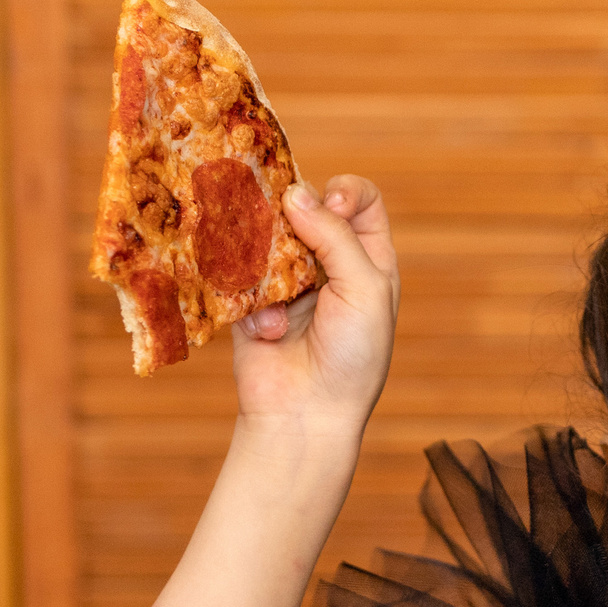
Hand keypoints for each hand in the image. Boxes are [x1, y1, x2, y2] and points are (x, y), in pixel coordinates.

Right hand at [230, 174, 398, 434]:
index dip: (344, 191)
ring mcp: (287, 282)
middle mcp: (328, 266)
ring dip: (270, 260)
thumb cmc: (352, 357)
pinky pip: (239, 275)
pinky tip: (271, 333)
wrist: (307, 415)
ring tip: (282, 292)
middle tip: (288, 227)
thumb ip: (335, 236)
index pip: (359, 201)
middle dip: (294, 217)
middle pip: (306, 210)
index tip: (330, 201)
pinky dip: (254, 300)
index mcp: (368, 260)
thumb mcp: (364, 289)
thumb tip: (295, 193)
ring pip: (267, 237)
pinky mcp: (250, 301)